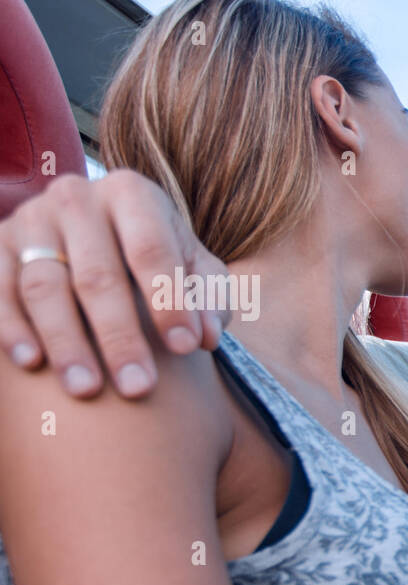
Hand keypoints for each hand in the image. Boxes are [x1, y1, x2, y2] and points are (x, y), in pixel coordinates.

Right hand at [0, 170, 230, 397]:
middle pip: (97, 275)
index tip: (184, 348)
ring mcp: (31, 220)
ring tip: (87, 389)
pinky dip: (13, 328)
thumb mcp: (195, 267)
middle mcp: (76, 198)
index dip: (168, 300)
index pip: (151, 249)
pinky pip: (0, 290)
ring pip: (44, 286)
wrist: (97, 231)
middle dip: (120, 336)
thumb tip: (207, 337)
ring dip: (66, 343)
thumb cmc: (157, 259)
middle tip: (138, 388)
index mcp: (131, 194)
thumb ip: (210, 298)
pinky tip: (32, 364)